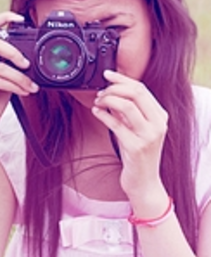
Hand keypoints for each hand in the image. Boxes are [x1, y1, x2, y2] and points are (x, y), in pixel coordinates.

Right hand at [0, 12, 38, 137]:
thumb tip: (27, 56)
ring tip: (30, 85)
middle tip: (27, 64)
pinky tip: (23, 92)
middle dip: (14, 52)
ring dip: (20, 77)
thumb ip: (8, 64)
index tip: (20, 18)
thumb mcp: (2, 79)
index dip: (2, 18)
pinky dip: (15, 86)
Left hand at [91, 70, 168, 202]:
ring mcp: (148, 136)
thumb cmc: (137, 154)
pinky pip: (116, 125)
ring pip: (127, 106)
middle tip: (100, 91)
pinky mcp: (136, 147)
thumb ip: (126, 111)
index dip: (122, 79)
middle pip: (136, 93)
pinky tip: (96, 112)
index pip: (142, 88)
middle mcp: (158, 124)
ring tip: (97, 102)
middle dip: (114, 88)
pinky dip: (103, 115)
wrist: (144, 182)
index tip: (107, 74)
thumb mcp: (134, 129)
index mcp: (160, 116)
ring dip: (108, 100)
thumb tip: (111, 92)